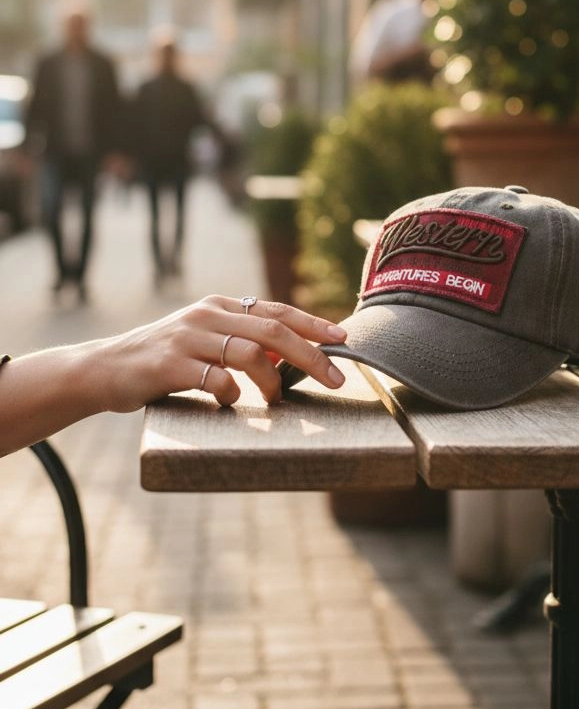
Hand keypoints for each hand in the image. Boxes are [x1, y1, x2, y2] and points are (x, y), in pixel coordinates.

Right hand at [93, 295, 347, 411]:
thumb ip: (243, 341)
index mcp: (219, 306)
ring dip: (272, 380)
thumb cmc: (165, 360)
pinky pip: (214, 379)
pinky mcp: (169, 365)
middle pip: (272, 330)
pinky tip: (230, 403)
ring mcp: (187, 338)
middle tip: (335, 378)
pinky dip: (231, 394)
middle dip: (310, 354)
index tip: (343, 338)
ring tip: (277, 399)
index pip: (277, 310)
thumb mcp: (205, 340)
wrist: (106, 369)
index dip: (313, 323)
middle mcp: (206, 315)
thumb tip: (291, 355)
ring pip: (248, 352)